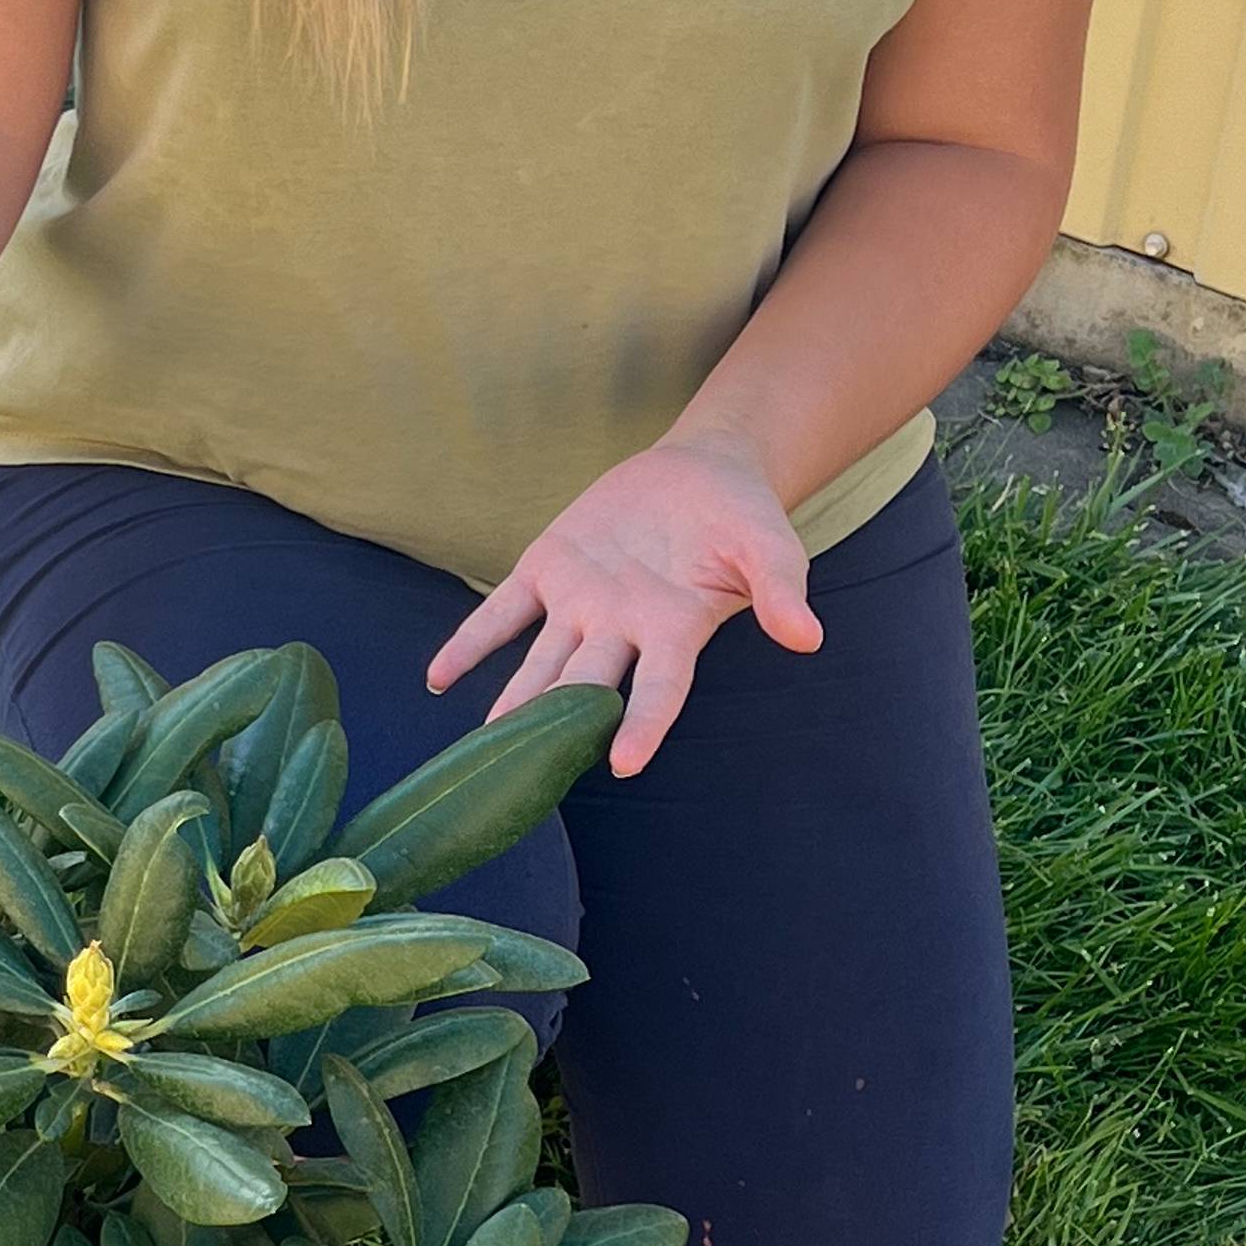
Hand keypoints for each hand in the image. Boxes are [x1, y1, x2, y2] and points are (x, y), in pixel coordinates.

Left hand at [425, 431, 820, 772]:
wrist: (702, 472)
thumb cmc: (744, 521)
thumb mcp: (771, 547)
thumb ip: (781, 590)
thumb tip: (808, 636)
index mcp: (675, 632)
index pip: (659, 689)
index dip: (644, 724)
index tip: (626, 763)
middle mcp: (622, 631)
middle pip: (587, 687)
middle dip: (560, 727)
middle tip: (530, 773)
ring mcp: (580, 604)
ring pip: (540, 664)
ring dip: (512, 702)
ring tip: (483, 748)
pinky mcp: (547, 570)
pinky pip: (502, 613)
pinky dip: (471, 643)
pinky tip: (438, 678)